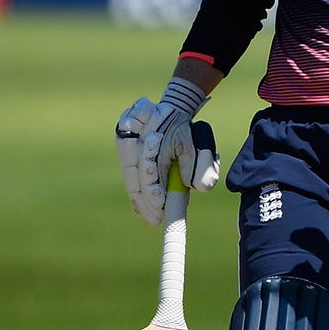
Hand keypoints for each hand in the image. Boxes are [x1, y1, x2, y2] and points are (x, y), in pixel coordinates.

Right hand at [116, 84, 219, 227]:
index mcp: (151, 142)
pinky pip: (130, 176)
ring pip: (131, 180)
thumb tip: (201, 188)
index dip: (154, 193)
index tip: (161, 209)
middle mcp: (134, 146)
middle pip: (136, 181)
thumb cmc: (182, 128)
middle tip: (156, 220)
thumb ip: (199, 165)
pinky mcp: (126, 152)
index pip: (149, 174)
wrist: (170, 109)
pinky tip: (141, 209)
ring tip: (149, 218)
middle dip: (145, 203)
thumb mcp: (193, 143)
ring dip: (140, 201)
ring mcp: (127, 148)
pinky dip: (137, 193)